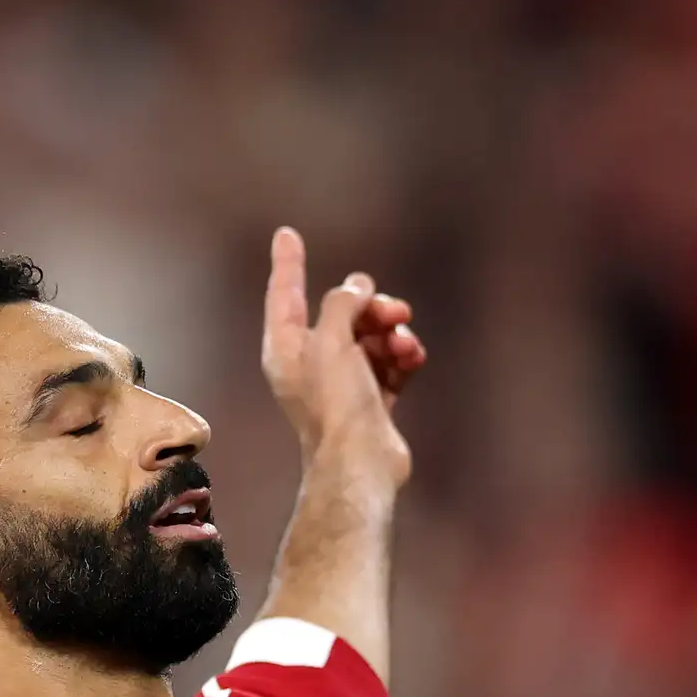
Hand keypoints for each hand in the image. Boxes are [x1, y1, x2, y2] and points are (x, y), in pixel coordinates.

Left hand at [261, 226, 424, 485]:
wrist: (361, 463)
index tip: (287, 233)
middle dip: (369, 306)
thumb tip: (356, 287)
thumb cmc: (335, 403)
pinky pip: (390, 363)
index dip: (288, 263)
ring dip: (392, 332)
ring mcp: (343, 383)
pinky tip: (412, 358)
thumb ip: (341, 304)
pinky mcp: (373, 401)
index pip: (284, 295)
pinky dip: (403, 356)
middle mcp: (310, 364)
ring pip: (371, 337)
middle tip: (391, 308)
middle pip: (340, 314)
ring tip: (404, 342)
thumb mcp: (331, 341)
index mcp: (286, 349)